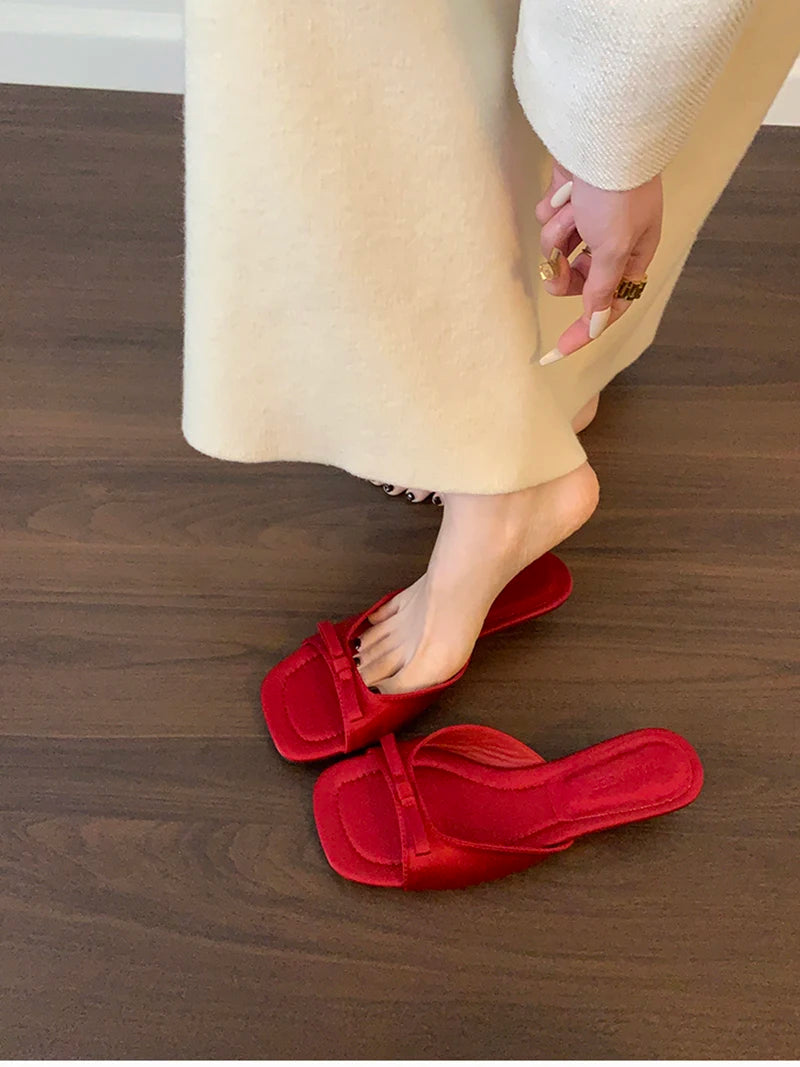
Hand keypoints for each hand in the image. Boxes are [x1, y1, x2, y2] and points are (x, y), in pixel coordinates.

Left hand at [535, 162, 662, 362]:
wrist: (602, 138)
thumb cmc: (617, 194)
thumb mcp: (614, 248)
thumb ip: (603, 289)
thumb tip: (598, 325)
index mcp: (634, 256)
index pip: (609, 305)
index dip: (585, 328)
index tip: (557, 351)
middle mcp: (612, 240)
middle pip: (577, 280)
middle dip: (563, 271)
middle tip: (558, 263)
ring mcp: (588, 219)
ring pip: (558, 248)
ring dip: (559, 231)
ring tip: (570, 208)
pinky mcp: (567, 198)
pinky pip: (548, 218)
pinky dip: (552, 207)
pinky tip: (563, 190)